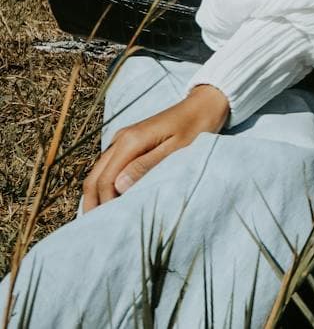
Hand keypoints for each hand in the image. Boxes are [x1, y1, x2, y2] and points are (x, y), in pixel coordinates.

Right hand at [83, 84, 228, 210]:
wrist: (204, 103)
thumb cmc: (196, 127)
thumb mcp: (177, 148)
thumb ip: (147, 166)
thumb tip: (117, 187)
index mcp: (129, 141)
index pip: (105, 179)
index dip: (104, 202)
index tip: (111, 222)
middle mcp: (120, 139)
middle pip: (95, 177)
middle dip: (92, 202)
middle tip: (95, 226)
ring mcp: (122, 139)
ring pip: (99, 171)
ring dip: (97, 194)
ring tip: (101, 217)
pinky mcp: (128, 141)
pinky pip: (109, 165)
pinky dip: (106, 183)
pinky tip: (112, 197)